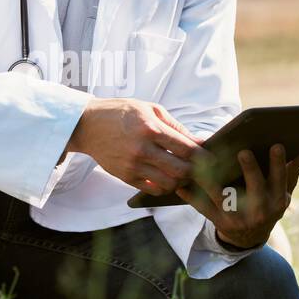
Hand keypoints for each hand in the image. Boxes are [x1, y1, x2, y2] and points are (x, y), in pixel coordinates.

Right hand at [65, 98, 204, 194]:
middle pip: (180, 170)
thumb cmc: (121, 113)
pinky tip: (166, 177)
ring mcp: (132, 165)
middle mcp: (142, 149)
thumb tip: (199, 142)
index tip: (211, 159)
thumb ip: (175, 126)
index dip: (203, 156)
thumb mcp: (149, 109)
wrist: (87, 125)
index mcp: (151, 128)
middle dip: (194, 171)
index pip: (186, 149)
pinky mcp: (125, 176)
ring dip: (180, 181)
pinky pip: (152, 189)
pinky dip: (164, 186)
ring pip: (168, 183)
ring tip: (181, 173)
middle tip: (198, 168)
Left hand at [177, 145, 298, 249]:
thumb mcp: (282, 192)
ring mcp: (239, 217)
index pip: (280, 179)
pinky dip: (190, 196)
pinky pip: (202, 208)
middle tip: (244, 150)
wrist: (249, 237)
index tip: (277, 144)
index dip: (279, 163)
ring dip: (212, 179)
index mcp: (277, 199)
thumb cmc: (267, 204)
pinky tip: (180, 184)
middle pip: (256, 188)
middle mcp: (260, 211)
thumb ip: (292, 171)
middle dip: (251, 170)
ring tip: (204, 160)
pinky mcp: (219, 222)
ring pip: (223, 196)